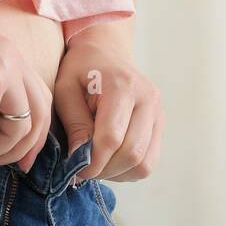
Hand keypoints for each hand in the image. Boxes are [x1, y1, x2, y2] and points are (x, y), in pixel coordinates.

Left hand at [53, 39, 163, 181]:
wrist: (104, 52)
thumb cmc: (80, 70)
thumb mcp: (65, 90)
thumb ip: (74, 123)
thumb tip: (81, 160)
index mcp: (123, 86)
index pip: (111, 137)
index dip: (92, 162)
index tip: (75, 171)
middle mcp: (148, 99)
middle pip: (132, 153)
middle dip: (104, 170)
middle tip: (84, 171)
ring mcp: (158, 112)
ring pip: (144, 163)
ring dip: (118, 173)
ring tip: (97, 165)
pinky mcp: (160, 124)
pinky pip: (149, 161)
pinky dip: (128, 169)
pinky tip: (111, 159)